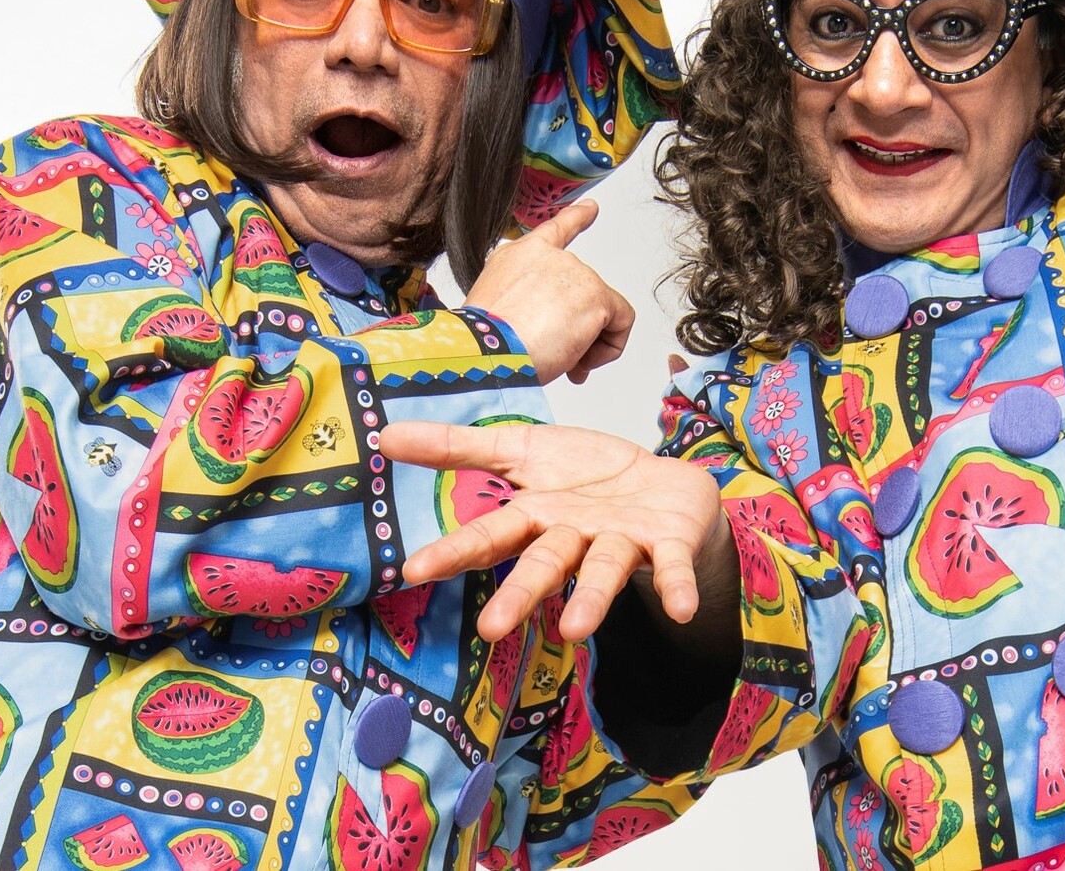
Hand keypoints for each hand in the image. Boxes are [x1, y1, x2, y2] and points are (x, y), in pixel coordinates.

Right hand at [381, 420, 732, 643]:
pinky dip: (676, 585)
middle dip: (519, 594)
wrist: (665, 483)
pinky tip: (680, 608)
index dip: (454, 552)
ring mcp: (621, 544)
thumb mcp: (520, 448)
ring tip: (576, 628)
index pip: (489, 535)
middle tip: (492, 627)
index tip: (413, 571)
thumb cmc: (587, 475)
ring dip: (591, 599)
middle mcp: (575, 539)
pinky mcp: (668, 544)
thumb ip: (457, 447)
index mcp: (536, 517)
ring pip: (602, 571)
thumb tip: (384, 435)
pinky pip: (673, 567)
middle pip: (543, 565)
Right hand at [464, 199, 634, 383]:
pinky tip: (582, 360)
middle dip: (574, 328)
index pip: (556, 228)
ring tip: (562, 361)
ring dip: (587, 343)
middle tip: (555, 356)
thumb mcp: (498, 311)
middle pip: (581, 292)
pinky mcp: (596, 295)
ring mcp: (576, 273)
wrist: (487, 351)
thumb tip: (552, 331)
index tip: (592, 208)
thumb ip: (529, 307)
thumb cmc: (485, 342)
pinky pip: (622, 321)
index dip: (577, 217)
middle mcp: (550, 257)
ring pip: (601, 310)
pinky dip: (609, 347)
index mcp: (521, 255)